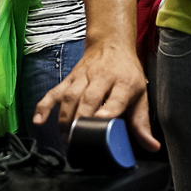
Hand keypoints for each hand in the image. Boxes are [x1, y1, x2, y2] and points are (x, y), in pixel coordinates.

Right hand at [32, 40, 159, 151]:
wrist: (111, 44)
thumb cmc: (127, 73)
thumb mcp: (141, 95)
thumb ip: (142, 123)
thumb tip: (152, 147)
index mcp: (124, 82)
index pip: (116, 98)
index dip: (108, 110)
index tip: (101, 121)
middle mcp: (102, 77)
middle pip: (89, 99)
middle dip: (82, 120)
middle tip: (78, 141)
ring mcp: (83, 77)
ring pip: (71, 97)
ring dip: (65, 119)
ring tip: (66, 139)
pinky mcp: (70, 78)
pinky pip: (55, 92)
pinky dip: (44, 105)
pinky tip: (39, 120)